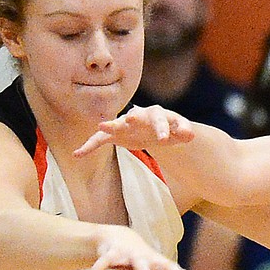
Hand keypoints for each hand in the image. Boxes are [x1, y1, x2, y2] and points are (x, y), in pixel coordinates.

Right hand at [75, 105, 195, 156]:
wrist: (157, 130)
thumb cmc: (170, 129)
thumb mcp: (180, 131)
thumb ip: (184, 131)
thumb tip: (192, 135)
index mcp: (157, 114)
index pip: (160, 118)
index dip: (162, 128)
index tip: (163, 140)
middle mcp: (139, 116)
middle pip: (137, 116)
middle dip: (134, 119)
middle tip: (130, 119)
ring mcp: (125, 125)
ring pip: (116, 125)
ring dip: (110, 126)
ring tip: (101, 127)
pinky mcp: (115, 135)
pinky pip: (100, 140)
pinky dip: (90, 146)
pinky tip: (77, 154)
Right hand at [90, 225, 213, 269]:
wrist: (117, 237)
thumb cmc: (140, 266)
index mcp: (165, 268)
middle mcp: (152, 260)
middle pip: (170, 267)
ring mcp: (132, 255)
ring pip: (139, 261)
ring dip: (143, 268)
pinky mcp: (112, 252)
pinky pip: (105, 260)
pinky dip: (99, 268)